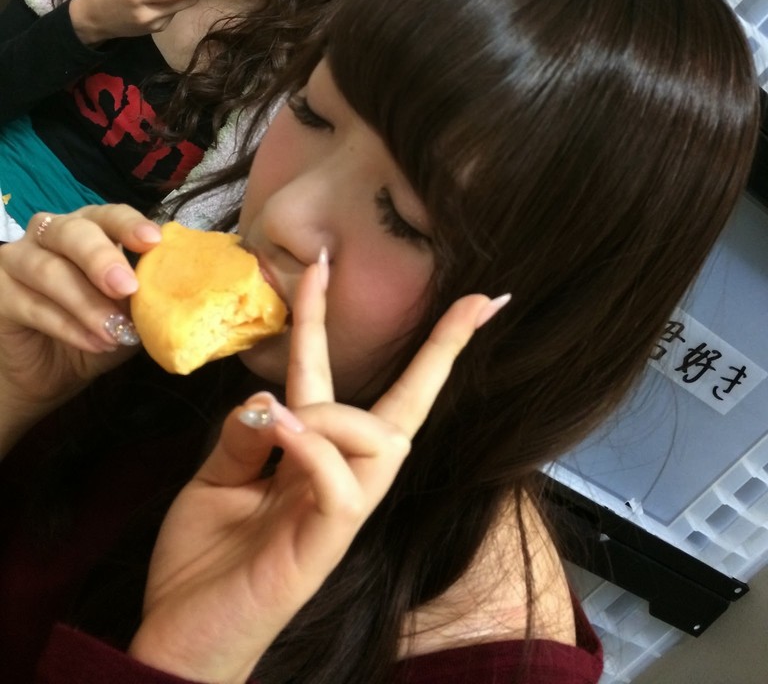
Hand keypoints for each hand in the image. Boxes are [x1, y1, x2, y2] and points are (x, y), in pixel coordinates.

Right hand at [0, 205, 161, 448]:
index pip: (109, 214)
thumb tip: (180, 292)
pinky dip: (67, 325)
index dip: (129, 224)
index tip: (153, 241)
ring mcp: (20, 259)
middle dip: (102, 258)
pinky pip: (32, 304)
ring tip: (114, 332)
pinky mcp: (0, 292)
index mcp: (92, 228)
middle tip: (127, 287)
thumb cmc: (96, 331)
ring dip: (86, 303)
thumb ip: (149, 298)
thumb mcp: (130, 315)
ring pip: (50, 270)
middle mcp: (53, 234)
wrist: (50, 373)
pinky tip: (94, 342)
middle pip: (73, 232)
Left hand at [129, 261, 506, 683]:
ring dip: (333, 411)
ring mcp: (339, 514)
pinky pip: (343, 485)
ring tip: (283, 415)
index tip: (431, 290)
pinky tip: (280, 429)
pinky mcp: (325, 547)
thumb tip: (270, 393)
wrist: (179, 640)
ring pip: (382, 440)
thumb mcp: (215, 478)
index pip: (360, 389)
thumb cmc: (203, 564)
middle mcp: (339, 478)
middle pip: (405, 409)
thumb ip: (246, 433)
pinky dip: (314, 445)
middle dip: (441, 351)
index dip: (379, 339)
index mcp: (313, 459)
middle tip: (472, 301)